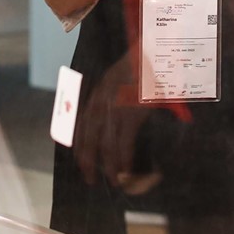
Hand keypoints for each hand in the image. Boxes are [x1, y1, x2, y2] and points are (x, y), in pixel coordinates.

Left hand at [72, 54, 147, 187]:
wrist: (154, 53)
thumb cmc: (141, 66)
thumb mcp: (119, 78)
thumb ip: (111, 96)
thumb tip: (112, 119)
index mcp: (97, 94)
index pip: (81, 126)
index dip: (79, 146)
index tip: (80, 161)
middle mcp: (101, 102)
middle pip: (88, 138)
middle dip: (88, 161)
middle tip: (90, 179)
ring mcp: (115, 108)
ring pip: (106, 145)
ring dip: (109, 166)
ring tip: (114, 180)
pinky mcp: (131, 113)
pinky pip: (124, 142)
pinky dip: (124, 158)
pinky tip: (126, 168)